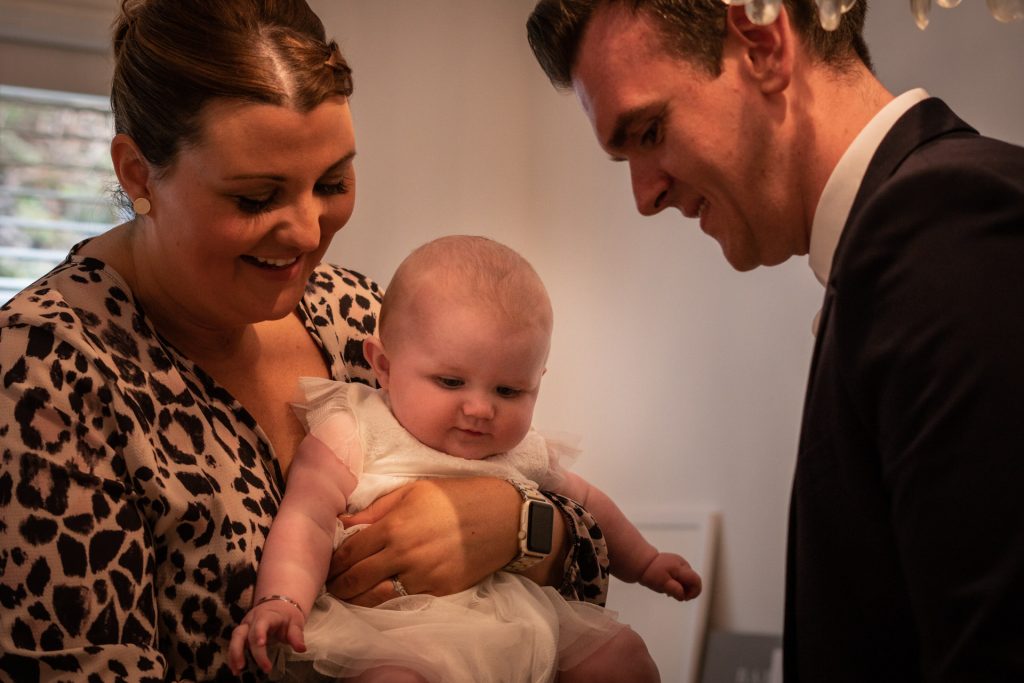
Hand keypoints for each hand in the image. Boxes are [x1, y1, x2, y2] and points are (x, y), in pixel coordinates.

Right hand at [227, 600, 305, 674]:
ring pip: (235, 638)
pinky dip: (232, 657)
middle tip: (249, 667)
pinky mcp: (242, 633)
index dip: (259, 633)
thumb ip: (296, 636)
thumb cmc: (287, 615)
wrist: (278, 605)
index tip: (261, 644)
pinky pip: (234, 644)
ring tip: (237, 671)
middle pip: (244, 633)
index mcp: (267, 615)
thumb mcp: (295, 623)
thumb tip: (301, 649)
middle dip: (244, 650)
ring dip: (234, 654)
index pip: (261, 623)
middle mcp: (252, 619)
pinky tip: (235, 670)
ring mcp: (245, 625)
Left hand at [325, 478, 520, 605]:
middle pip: (356, 579)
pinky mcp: (439, 591)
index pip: (349, 551)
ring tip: (349, 594)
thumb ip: (376, 509)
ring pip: (375, 598)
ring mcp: (422, 576)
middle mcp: (404, 554)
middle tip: (331, 584)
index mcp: (395, 525)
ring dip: (356, 598)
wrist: (504, 517)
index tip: (327, 565)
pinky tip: (378, 596)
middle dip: (338, 584)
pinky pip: (402, 602)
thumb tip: (343, 523)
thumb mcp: (414, 490)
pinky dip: (385, 602)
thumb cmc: (458, 496)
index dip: (333, 562)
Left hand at [639, 552, 701, 600]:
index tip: (684, 598)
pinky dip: (677, 582)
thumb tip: (683, 596)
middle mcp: (683, 564)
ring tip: (667, 590)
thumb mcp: (663, 584)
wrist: (641, 562)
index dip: (694, 592)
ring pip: (687, 579)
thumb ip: (675, 590)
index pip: (696, 581)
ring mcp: (679, 562)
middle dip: (686, 590)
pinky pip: (681, 576)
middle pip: (693, 581)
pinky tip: (667, 585)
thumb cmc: (651, 573)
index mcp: (681, 568)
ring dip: (681, 587)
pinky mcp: (675, 564)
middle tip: (671, 595)